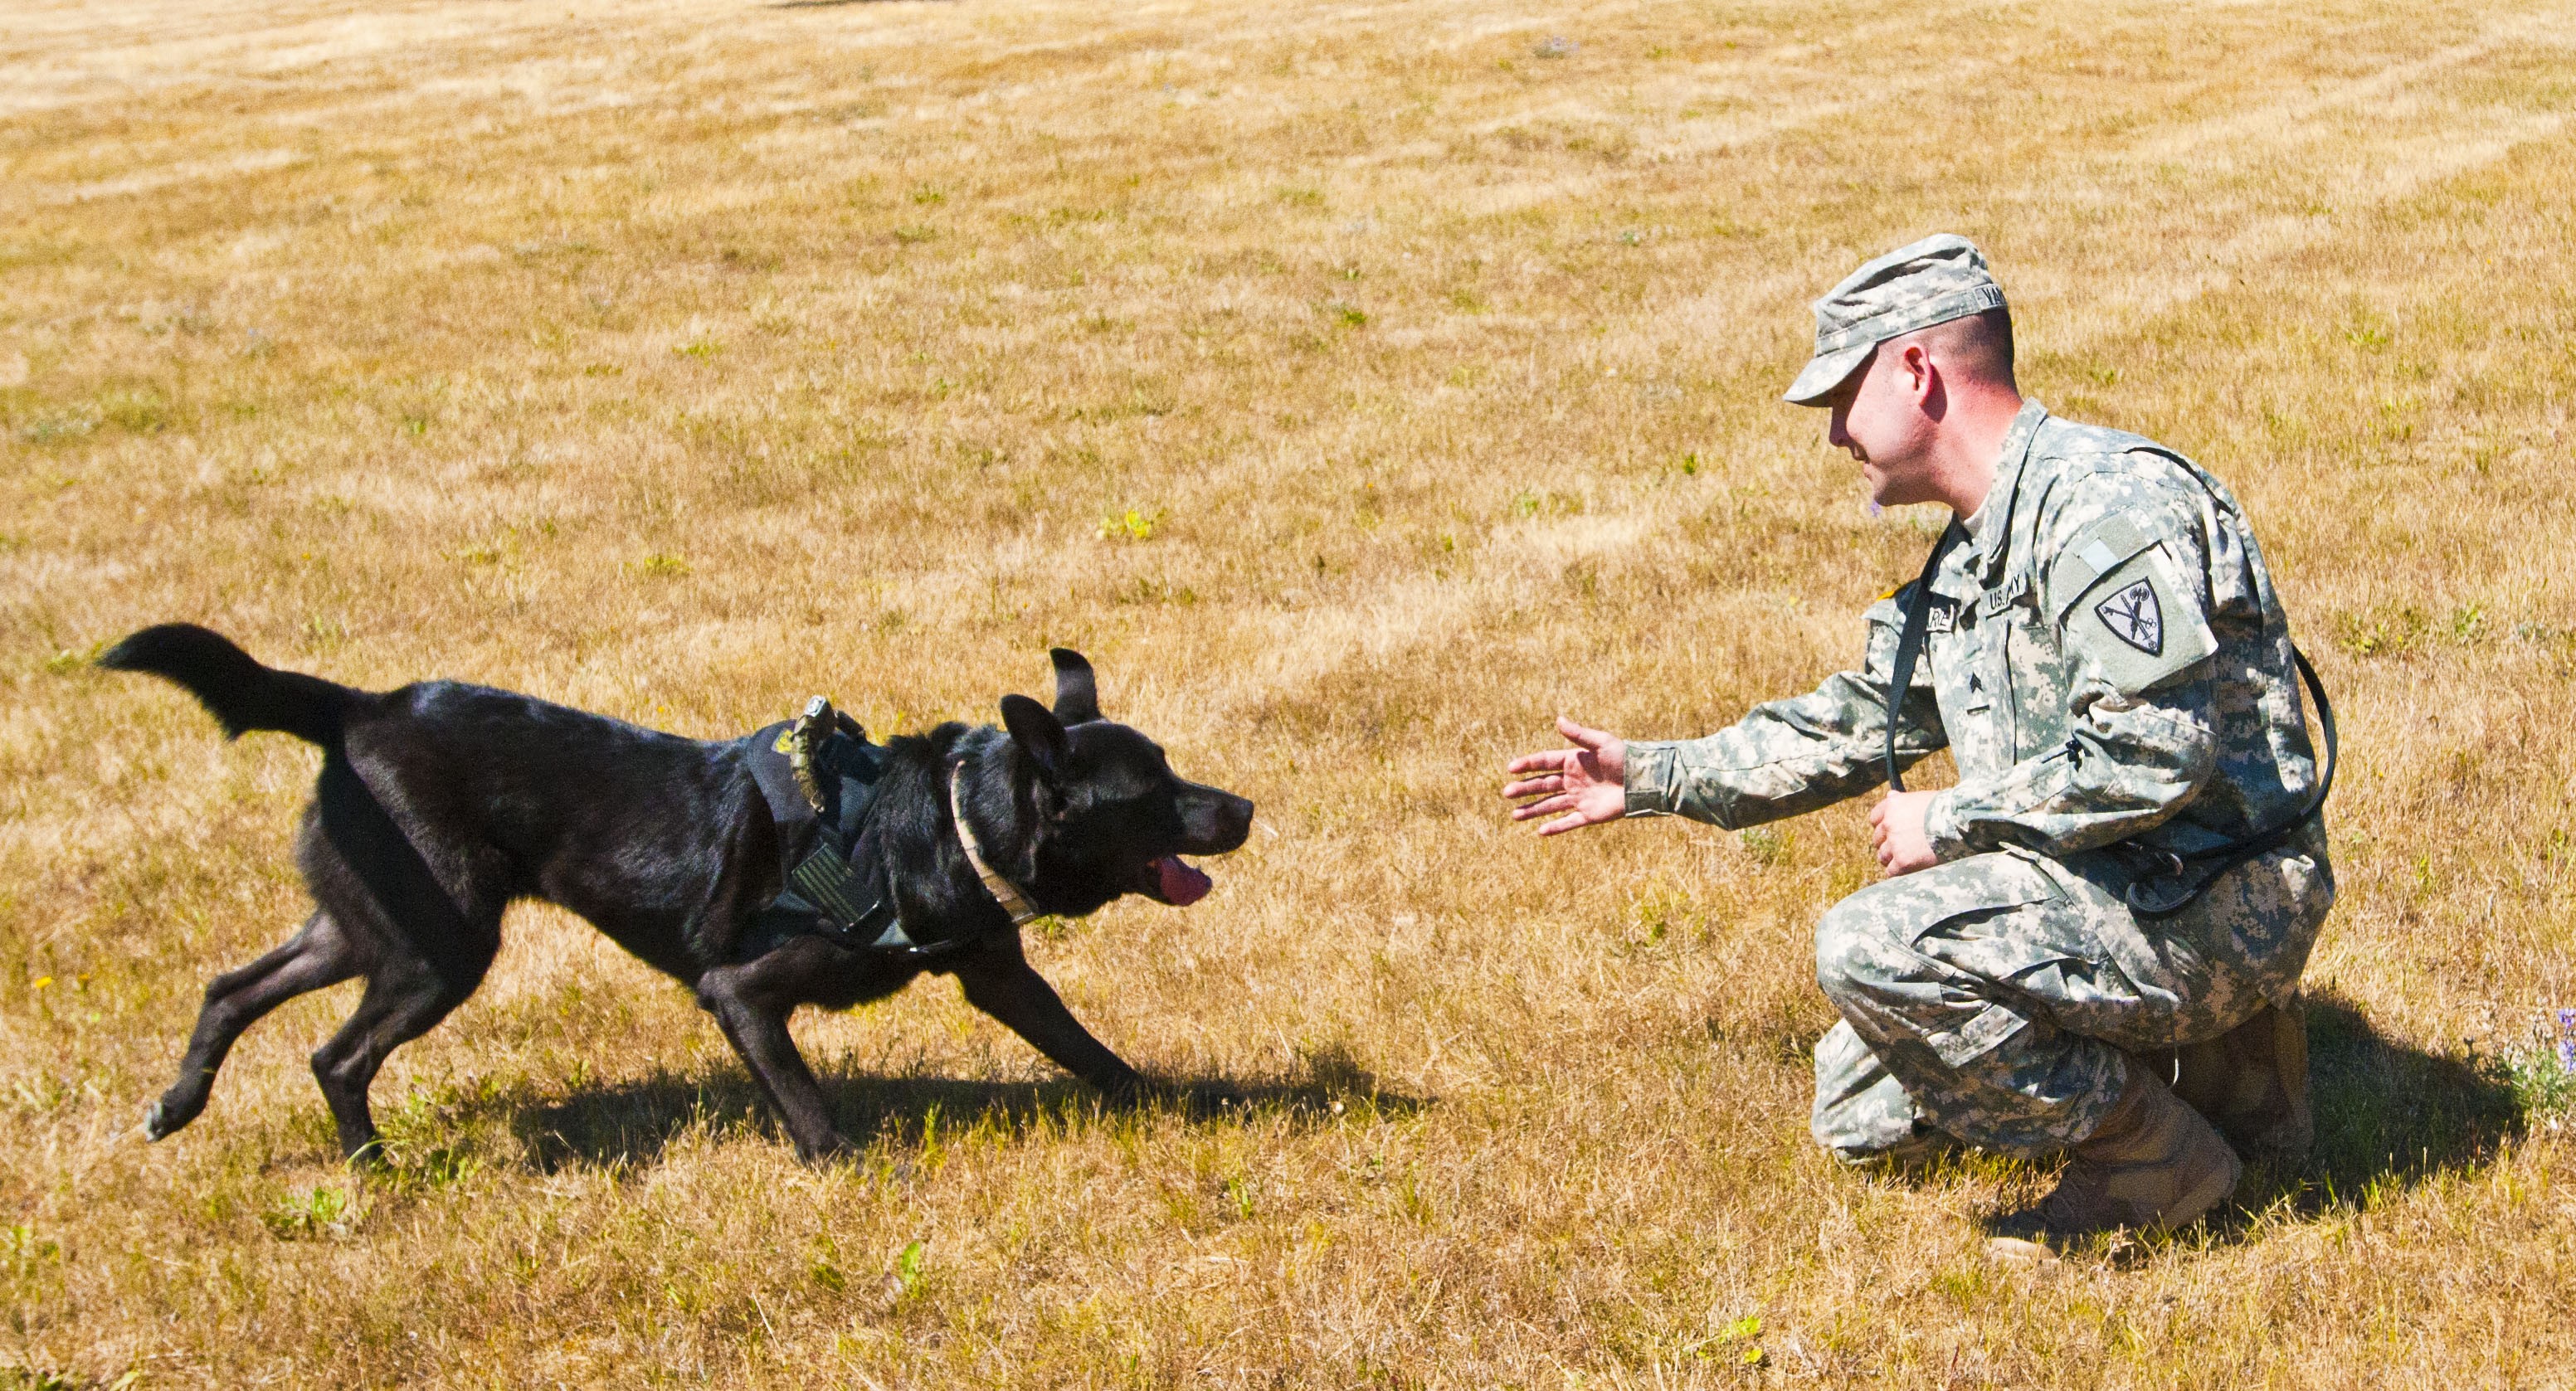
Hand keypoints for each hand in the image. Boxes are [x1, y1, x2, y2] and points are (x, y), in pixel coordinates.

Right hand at [1502, 716, 1628, 835]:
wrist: (1644, 781)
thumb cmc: (1624, 758)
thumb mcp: (1601, 742)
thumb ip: (1578, 734)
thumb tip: (1558, 719)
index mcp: (1573, 762)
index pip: (1544, 763)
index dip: (1527, 764)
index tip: (1510, 768)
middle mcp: (1573, 781)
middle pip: (1543, 785)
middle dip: (1524, 789)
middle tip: (1506, 793)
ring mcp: (1580, 799)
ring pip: (1550, 805)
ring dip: (1533, 810)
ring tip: (1514, 816)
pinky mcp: (1589, 815)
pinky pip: (1569, 822)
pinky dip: (1556, 828)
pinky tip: (1540, 832)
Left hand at [1868, 790, 1939, 875]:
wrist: (1959, 824)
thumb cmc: (1946, 809)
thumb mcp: (1922, 798)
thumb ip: (1903, 800)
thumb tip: (1890, 795)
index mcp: (1892, 805)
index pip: (1875, 818)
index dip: (1883, 827)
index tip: (1890, 832)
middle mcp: (1889, 823)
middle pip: (1877, 838)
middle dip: (1888, 844)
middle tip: (1902, 848)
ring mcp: (1895, 843)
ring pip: (1883, 856)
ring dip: (1892, 859)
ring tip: (1908, 860)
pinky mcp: (1903, 861)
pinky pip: (1892, 871)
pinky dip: (1899, 872)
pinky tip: (1911, 869)